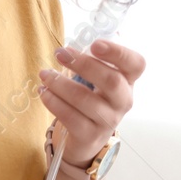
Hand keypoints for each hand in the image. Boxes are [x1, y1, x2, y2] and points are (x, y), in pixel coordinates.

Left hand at [38, 38, 145, 165]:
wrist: (86, 137)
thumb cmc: (91, 98)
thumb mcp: (97, 79)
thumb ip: (92, 61)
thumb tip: (75, 42)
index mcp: (128, 81)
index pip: (136, 64)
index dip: (118, 52)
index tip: (94, 44)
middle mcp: (123, 101)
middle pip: (111, 80)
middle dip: (84, 64)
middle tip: (60, 53)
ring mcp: (108, 121)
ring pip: (85, 100)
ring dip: (61, 83)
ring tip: (45, 74)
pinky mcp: (90, 136)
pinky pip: (70, 117)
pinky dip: (53, 102)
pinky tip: (43, 91)